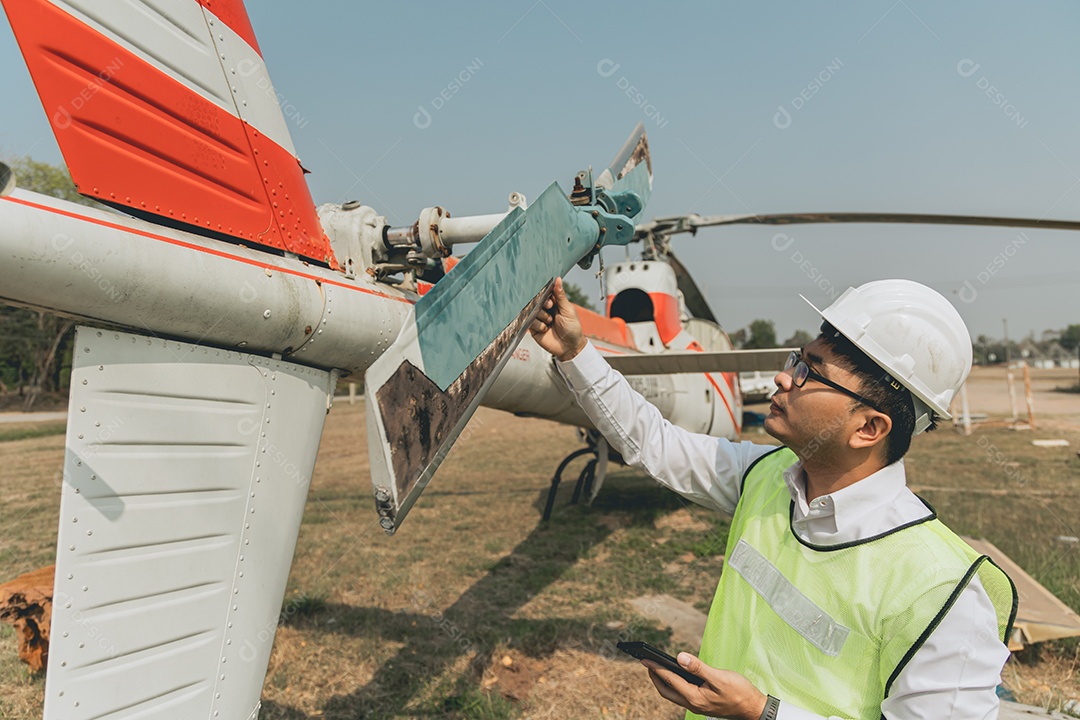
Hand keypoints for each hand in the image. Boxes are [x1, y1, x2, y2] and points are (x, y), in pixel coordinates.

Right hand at [529, 276, 585, 361]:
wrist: (570, 347)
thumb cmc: (572, 329)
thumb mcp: (568, 310)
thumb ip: (561, 295)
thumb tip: (558, 279)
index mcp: (554, 303)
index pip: (545, 294)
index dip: (546, 295)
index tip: (550, 299)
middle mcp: (545, 310)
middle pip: (536, 301)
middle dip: (542, 304)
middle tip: (550, 307)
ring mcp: (539, 319)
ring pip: (532, 311)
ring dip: (542, 316)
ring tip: (550, 322)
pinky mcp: (534, 329)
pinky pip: (530, 322)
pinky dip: (538, 325)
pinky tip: (545, 329)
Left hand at [643, 653, 766, 719]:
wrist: (753, 708)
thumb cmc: (739, 692)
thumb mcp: (719, 677)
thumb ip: (698, 667)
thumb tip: (679, 657)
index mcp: (694, 697)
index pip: (670, 680)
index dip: (656, 668)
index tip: (645, 659)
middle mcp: (692, 704)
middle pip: (666, 691)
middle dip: (655, 677)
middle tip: (646, 662)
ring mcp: (697, 705)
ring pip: (673, 694)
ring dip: (663, 681)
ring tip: (657, 667)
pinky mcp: (702, 703)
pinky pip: (681, 694)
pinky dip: (674, 684)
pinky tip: (677, 675)